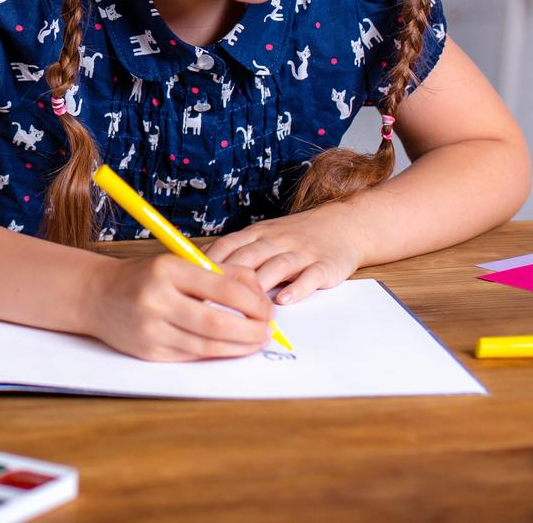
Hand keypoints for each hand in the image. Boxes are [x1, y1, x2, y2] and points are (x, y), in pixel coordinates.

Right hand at [81, 252, 272, 360]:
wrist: (96, 295)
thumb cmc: (145, 277)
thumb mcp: (179, 263)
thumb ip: (221, 274)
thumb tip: (261, 297)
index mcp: (168, 269)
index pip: (225, 289)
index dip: (255, 304)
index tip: (268, 310)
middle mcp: (157, 299)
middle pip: (219, 323)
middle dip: (252, 332)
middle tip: (267, 332)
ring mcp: (151, 329)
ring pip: (208, 345)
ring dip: (240, 347)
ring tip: (255, 342)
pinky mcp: (149, 352)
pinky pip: (193, 356)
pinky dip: (216, 353)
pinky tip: (228, 347)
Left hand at [203, 209, 363, 304]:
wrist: (343, 226)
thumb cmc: (294, 238)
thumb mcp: (263, 238)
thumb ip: (238, 254)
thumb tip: (201, 276)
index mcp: (257, 234)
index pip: (227, 246)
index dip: (208, 264)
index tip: (190, 283)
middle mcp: (276, 241)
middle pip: (248, 257)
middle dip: (227, 279)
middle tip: (209, 301)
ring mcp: (301, 252)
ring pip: (276, 266)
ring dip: (259, 285)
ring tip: (243, 306)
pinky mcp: (324, 265)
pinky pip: (309, 277)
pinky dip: (297, 289)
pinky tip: (284, 302)